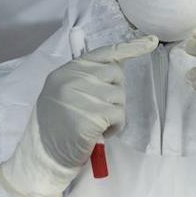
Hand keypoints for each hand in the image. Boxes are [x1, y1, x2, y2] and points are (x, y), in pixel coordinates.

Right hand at [0, 35, 157, 196]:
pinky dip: (115, 127)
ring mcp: (83, 96)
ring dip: (114, 113)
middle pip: (116, 74)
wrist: (44, 155)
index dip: (131, 47)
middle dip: (114, 92)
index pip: (104, 53)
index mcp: (66, 71)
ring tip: (95, 124)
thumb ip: (85, 77)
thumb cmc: (57, 126)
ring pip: (120, 96)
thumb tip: (118, 63)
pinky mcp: (93, 115)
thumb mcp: (63, 93)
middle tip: (98, 109)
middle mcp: (73, 79)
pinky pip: (120, 115)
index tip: (151, 41)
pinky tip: (100, 133)